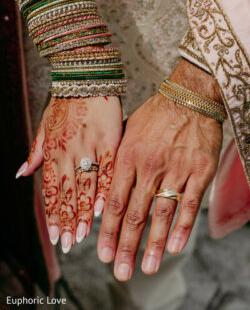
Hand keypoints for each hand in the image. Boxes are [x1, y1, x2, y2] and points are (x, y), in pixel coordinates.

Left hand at [16, 96, 122, 252]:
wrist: (85, 77)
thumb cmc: (65, 103)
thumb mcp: (44, 125)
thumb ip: (35, 152)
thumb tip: (20, 174)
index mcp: (52, 149)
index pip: (50, 189)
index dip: (53, 213)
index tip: (56, 234)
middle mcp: (68, 151)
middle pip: (67, 192)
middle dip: (68, 220)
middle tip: (69, 243)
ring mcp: (88, 146)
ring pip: (84, 185)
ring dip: (83, 212)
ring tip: (83, 234)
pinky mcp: (109, 140)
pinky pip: (105, 168)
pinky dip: (103, 188)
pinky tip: (102, 206)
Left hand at [97, 60, 222, 280]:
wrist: (189, 97)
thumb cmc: (156, 114)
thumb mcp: (127, 130)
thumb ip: (116, 160)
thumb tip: (104, 190)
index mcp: (128, 155)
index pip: (114, 201)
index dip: (107, 230)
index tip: (101, 252)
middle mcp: (150, 165)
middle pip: (135, 213)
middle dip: (126, 246)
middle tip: (120, 270)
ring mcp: (176, 169)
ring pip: (162, 213)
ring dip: (154, 244)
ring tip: (147, 268)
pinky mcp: (199, 170)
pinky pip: (189, 203)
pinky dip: (182, 227)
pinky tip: (174, 247)